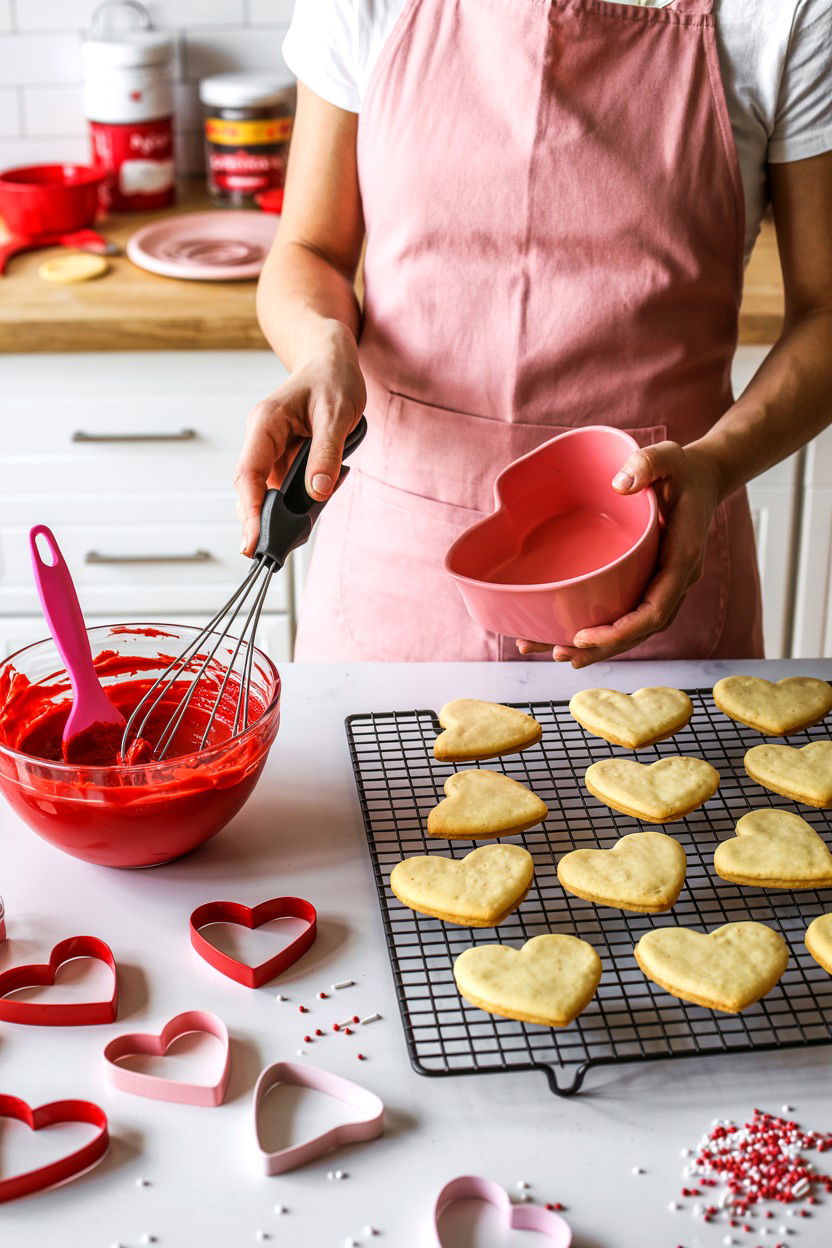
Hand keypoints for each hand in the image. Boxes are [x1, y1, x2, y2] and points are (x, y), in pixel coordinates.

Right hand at [233, 320, 365, 554]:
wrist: (332, 360)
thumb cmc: (333, 379)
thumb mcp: (337, 414)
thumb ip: (326, 454)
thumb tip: (317, 493)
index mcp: (265, 423)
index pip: (248, 472)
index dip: (249, 509)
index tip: (253, 540)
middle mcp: (262, 438)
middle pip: (250, 488)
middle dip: (259, 521)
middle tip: (271, 554)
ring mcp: (272, 449)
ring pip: (267, 491)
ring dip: (279, 515)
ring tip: (293, 538)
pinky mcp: (285, 456)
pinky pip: (285, 487)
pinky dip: (295, 504)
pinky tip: (310, 513)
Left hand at [516, 440, 721, 666]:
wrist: (703, 478)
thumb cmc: (683, 469)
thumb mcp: (669, 456)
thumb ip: (646, 463)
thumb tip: (620, 484)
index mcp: (682, 557)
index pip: (655, 610)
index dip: (621, 630)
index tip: (585, 636)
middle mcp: (677, 580)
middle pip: (641, 630)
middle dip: (602, 648)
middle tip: (560, 654)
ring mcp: (666, 585)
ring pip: (635, 629)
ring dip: (599, 647)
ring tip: (555, 653)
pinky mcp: (653, 583)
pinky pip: (630, 615)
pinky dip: (604, 631)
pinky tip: (571, 636)